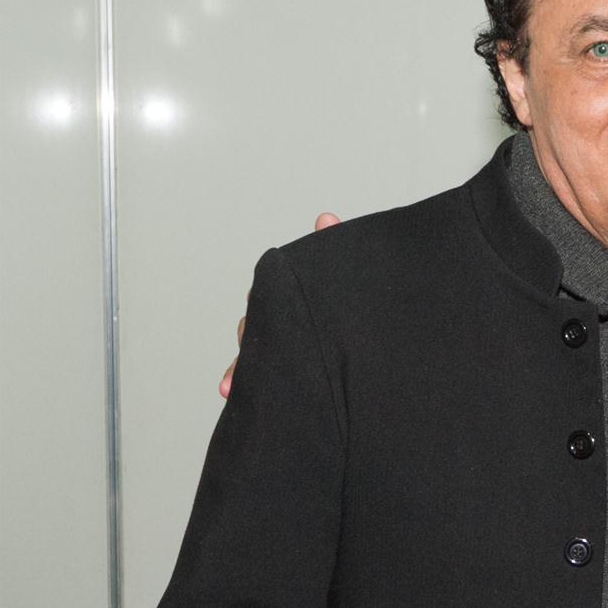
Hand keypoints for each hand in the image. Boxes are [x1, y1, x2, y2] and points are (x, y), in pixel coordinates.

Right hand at [219, 213, 341, 397]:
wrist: (381, 342)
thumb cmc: (354, 304)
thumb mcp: (347, 277)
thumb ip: (333, 248)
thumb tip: (325, 219)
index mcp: (294, 295)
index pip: (268, 291)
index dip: (261, 297)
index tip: (257, 301)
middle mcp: (284, 319)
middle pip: (254, 322)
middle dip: (248, 333)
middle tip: (248, 340)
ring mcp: (284, 344)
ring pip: (252, 350)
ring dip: (239, 363)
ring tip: (231, 379)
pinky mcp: (286, 370)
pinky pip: (257, 376)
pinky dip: (236, 380)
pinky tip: (227, 389)